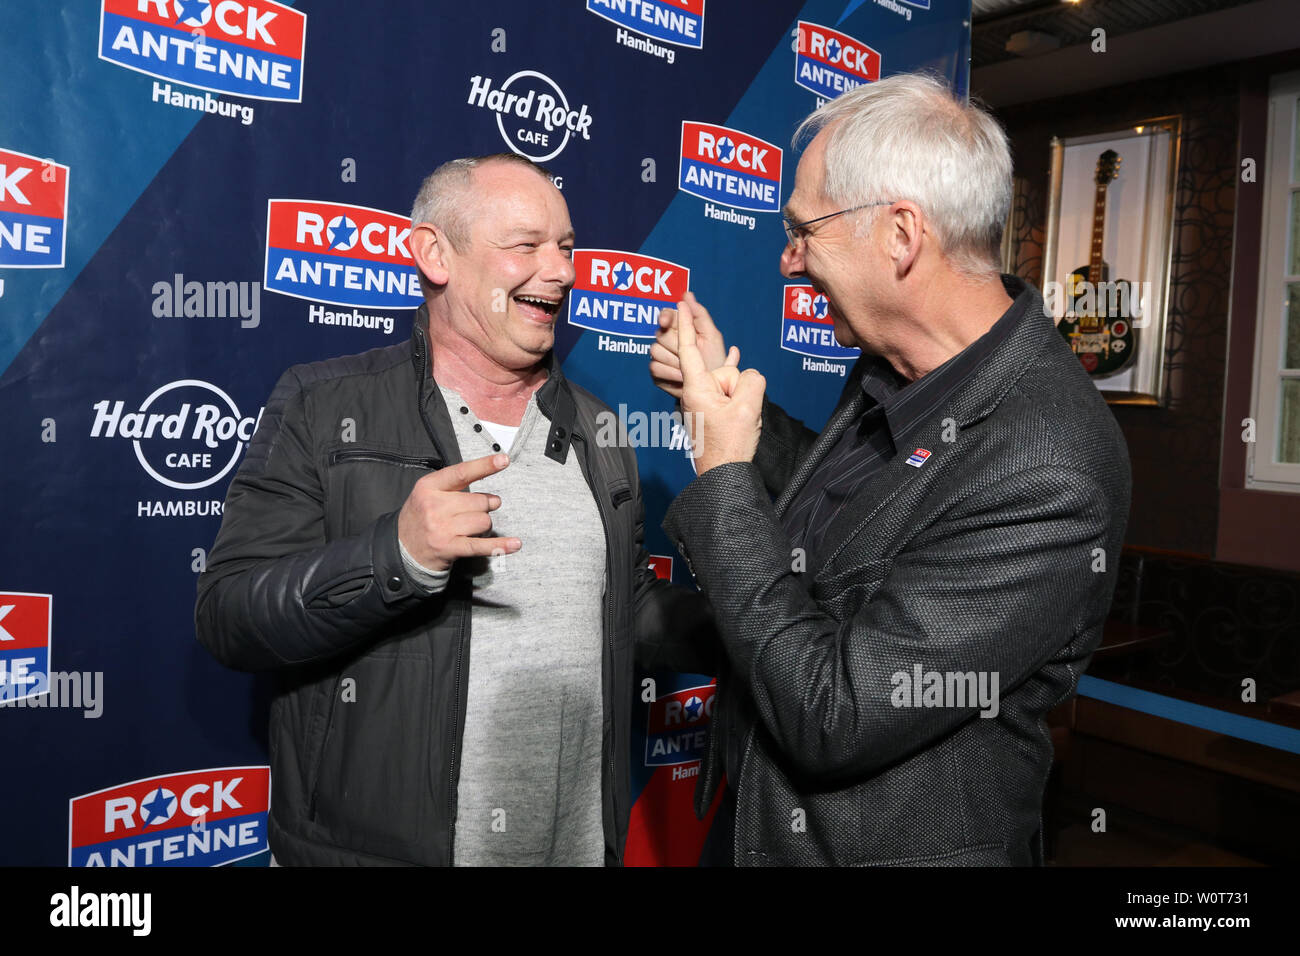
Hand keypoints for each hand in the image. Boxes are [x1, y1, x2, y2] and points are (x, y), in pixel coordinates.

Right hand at [397, 453, 519, 571]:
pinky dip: (500, 545)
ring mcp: (441, 528)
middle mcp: (434, 506)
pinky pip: (481, 545)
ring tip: (469, 529)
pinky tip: (515, 544)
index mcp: (429, 486)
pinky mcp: (449, 548)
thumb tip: (494, 498)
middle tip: (472, 513)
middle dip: (484, 507)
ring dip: (483, 526)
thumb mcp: (428, 494)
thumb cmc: (421, 517)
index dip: (485, 466)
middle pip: (479, 502)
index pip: (462, 473)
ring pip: (483, 521)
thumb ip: (456, 488)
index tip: (503, 460)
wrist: (401, 549)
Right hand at [649, 291, 739, 398]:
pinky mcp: (657, 373)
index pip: (666, 316)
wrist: (713, 389)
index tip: (665, 321)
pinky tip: (681, 379)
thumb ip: (700, 314)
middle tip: (690, 354)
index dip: (664, 317)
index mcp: (680, 328)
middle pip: (660, 334)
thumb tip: (687, 294)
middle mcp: (667, 340)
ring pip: (655, 351)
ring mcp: (661, 357)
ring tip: (688, 369)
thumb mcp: (712, 336)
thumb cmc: (715, 361)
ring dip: (673, 361)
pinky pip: (654, 369)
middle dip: (675, 345)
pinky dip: (669, 374)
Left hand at [676, 296, 765, 473]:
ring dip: (741, 400)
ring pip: (732, 385)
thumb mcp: (747, 407)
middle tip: (736, 416)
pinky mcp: (712, 410)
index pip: (690, 349)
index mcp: (697, 388)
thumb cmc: (729, 445)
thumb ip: (751, 380)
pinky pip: (731, 394)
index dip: (687, 324)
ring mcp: (704, 402)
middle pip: (724, 372)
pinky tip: (740, 397)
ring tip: (737, 423)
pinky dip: (738, 398)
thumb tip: (748, 376)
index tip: (680, 304)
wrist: (724, 476)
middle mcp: (696, 392)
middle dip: (737, 386)